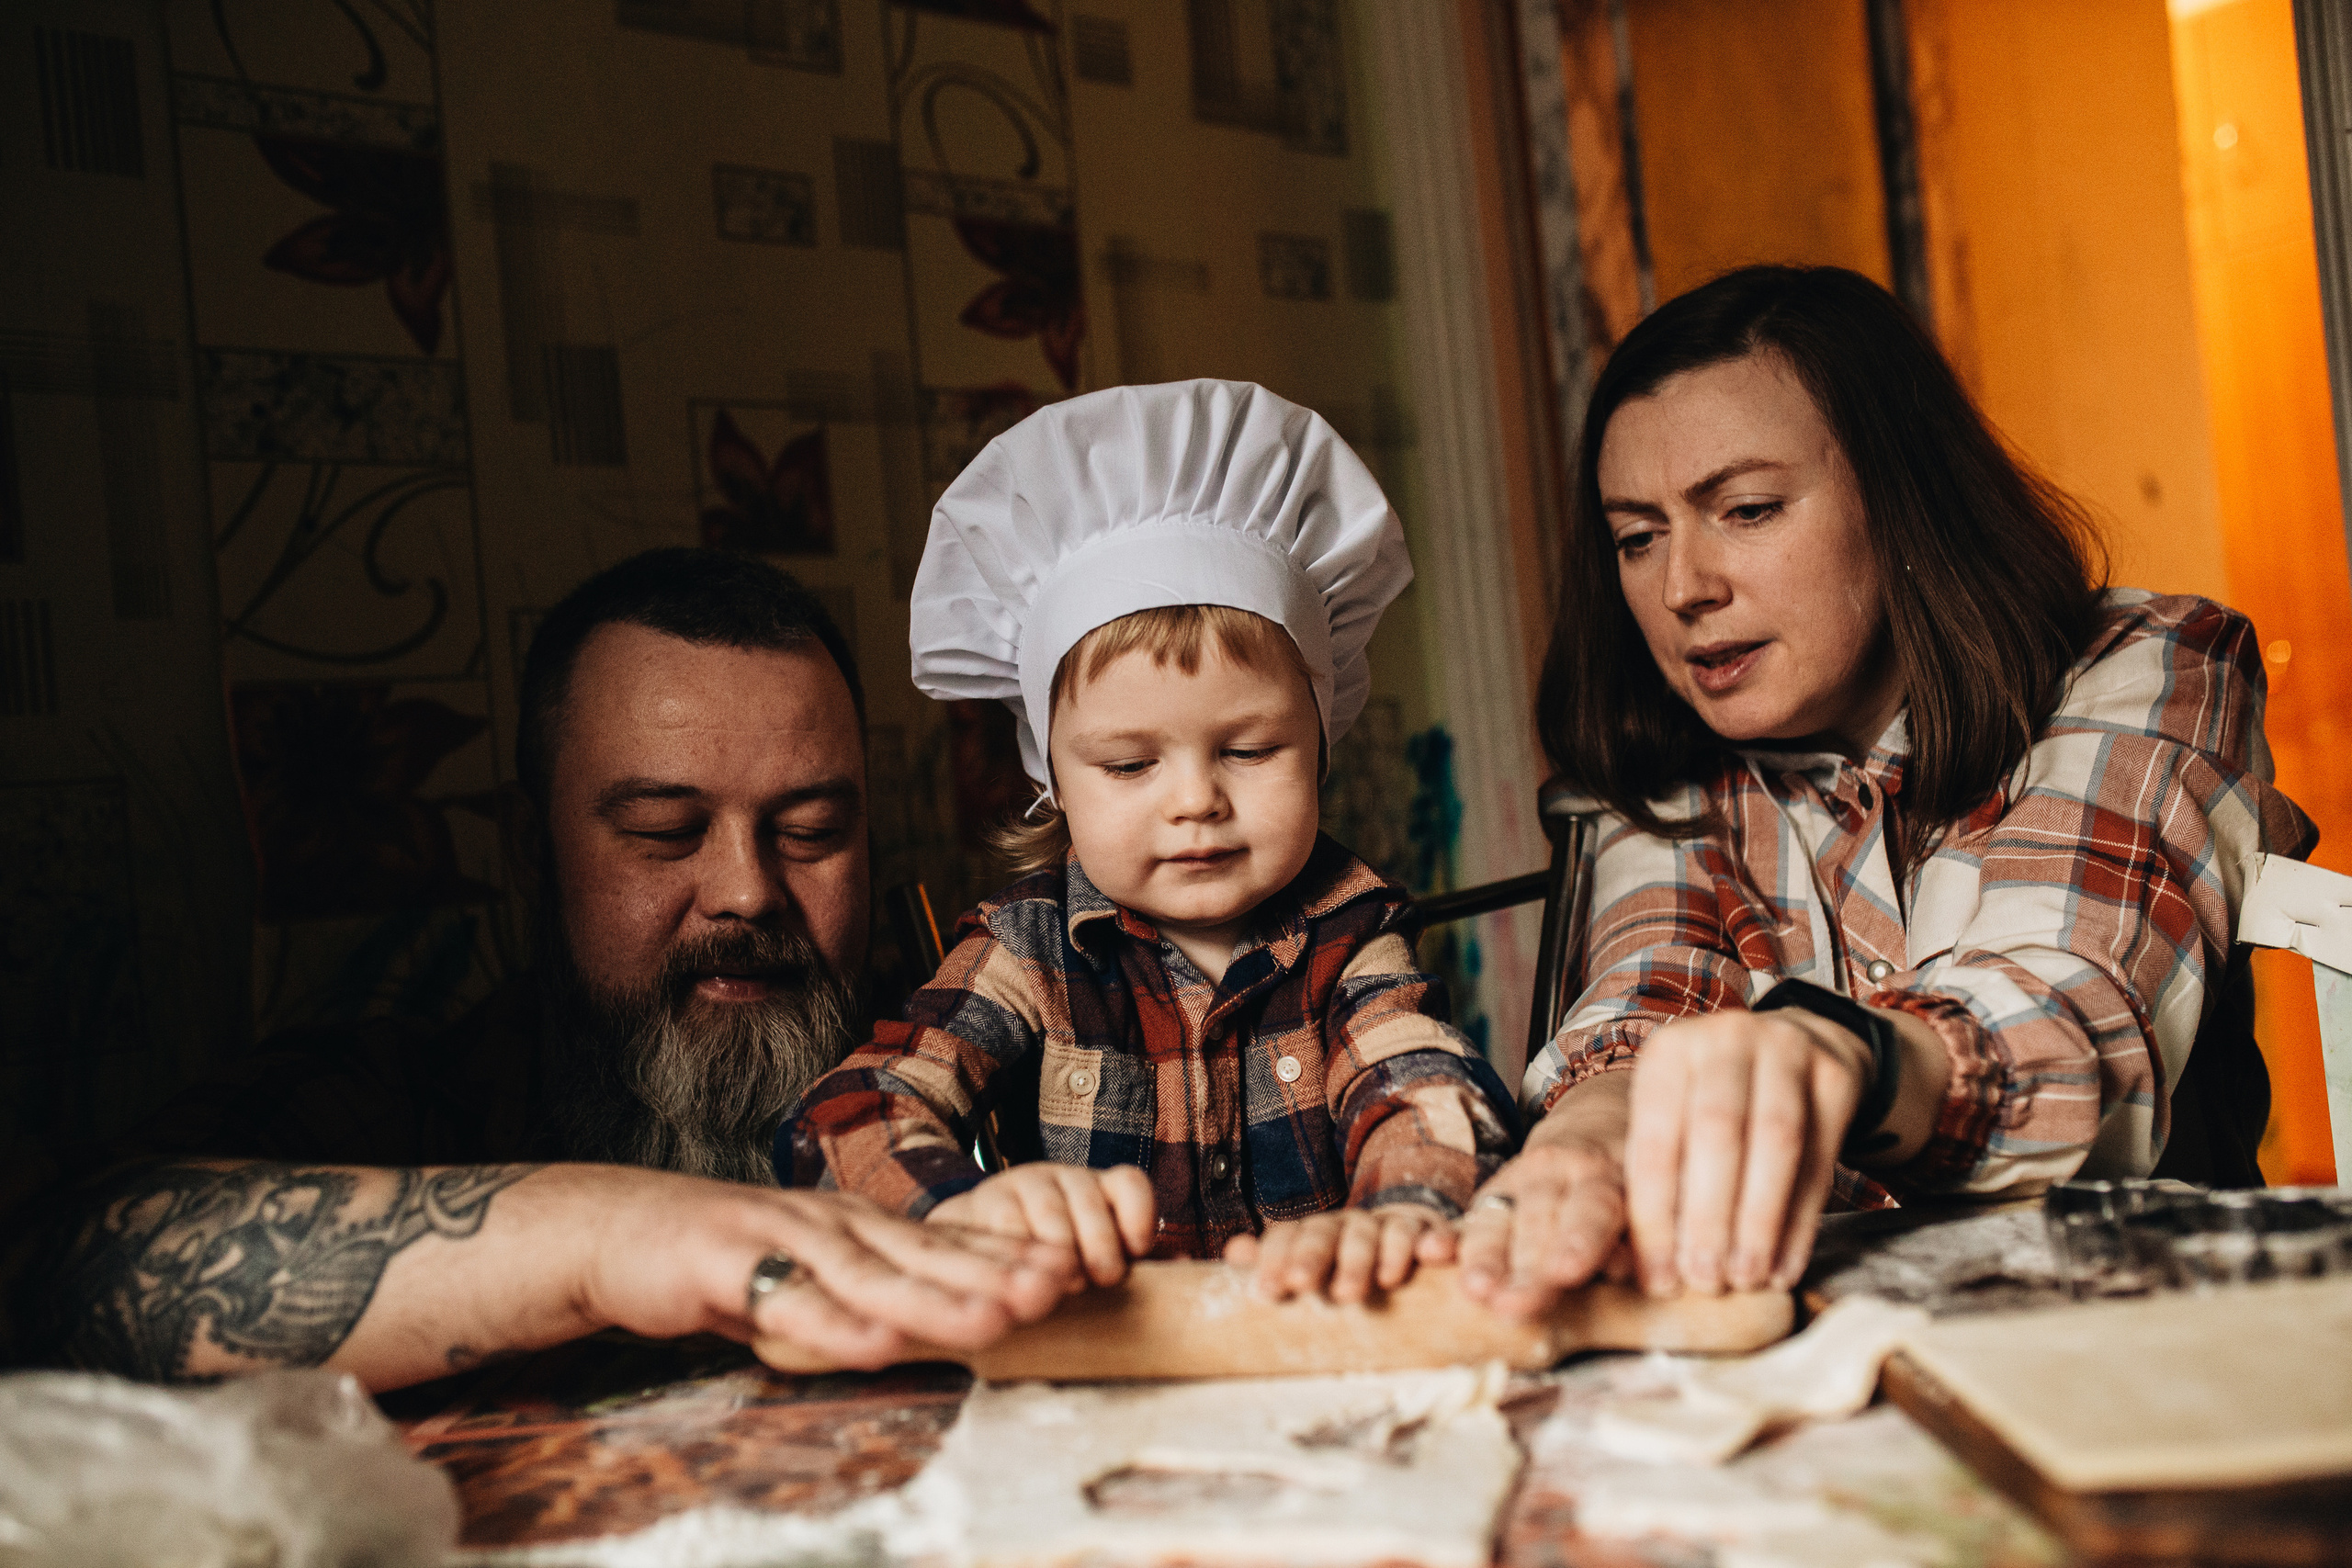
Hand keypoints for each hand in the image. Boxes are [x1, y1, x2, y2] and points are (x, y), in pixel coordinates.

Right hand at [556, 1167, 1081, 1370]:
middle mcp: (830, 1226)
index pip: (943, 1244)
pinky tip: (875, 1343)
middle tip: (1059, 1284)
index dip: (1005, 1257)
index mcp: (854, 1228)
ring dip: (937, 1300)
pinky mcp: (728, 1266)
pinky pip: (789, 1303)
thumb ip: (861, 1294)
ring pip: (872, 1279)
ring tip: (996, 1319)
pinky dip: (835, 1326)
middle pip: (925, 1256)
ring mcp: (782, 1240)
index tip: (1067, 1270)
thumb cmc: (720, 1259)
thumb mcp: (805, 1272)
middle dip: (995, 1273)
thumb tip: (924, 1324)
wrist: (618, 1233)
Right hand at [927, 1163, 1156, 1286]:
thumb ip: (1143, 1264)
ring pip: (1051, 1210)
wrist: (982, 1250)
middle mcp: (1067, 1178)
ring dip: (1062, 1250)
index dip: (1139, 1215)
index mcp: (1103, 1188)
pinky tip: (1025, 1273)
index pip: (1130, 1184)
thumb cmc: (1058, 1261)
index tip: (1137, 1249)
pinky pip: (1008, 1222)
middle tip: (1101, 1280)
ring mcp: (1026, 1183)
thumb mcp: (1100, 1258)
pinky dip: (1020, 1249)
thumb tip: (1188, 1268)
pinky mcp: (989, 1199)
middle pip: (1091, 1200)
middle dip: (1101, 1244)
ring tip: (1067, 1285)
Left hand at [1222, 1204, 1456, 1302]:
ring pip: (1373, 1232)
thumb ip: (1274, 1261)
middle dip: (1313, 1256)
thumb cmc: (1347, 1264)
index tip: (1266, 1290)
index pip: (1287, 1236)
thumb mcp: (1310, 1266)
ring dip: (1366, 1257)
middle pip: (1325, 1232)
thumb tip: (1232, 1252)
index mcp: (1313, 1232)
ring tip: (1363, 1288)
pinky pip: (1428, 1233)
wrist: (1407, 1234)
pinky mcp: (1425, 1231)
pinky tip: (1431, 1255)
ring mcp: (1385, 1224)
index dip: (1274, 1259)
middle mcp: (1346, 1224)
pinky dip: (1430, 1241)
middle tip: (1303, 1285)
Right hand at [1456, 1072, 1634, 1318]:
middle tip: (1513, 1305)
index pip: (1592, 1208)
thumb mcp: (1642, 1201)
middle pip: (1539, 1222)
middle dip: (1525, 1266)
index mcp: (1602, 1175)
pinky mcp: (1489, 1197)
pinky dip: (1448, 1236)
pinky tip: (1429, 1252)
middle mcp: (1556, 1173)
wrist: (1591, 1131)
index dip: (1580, 1240)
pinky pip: (1466, 1218)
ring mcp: (1515, 1183)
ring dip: (1486, 1259)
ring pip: (1499, 1220)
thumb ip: (1639, 1239)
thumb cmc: (1626, 1186)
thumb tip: (1637, 1275)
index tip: (1568, 1271)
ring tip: (1475, 1289)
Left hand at [1622, 1008, 1867, 1296]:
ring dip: (1759, 1221)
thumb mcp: (1674, 1117)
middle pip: (1717, 1133)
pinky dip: (1801, 1221)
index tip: (1657, 1277)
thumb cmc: (1713, 1103)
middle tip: (1704, 1281)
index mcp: (1669, 1052)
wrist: (1794, 1045)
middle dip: (1709, 1216)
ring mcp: (1786, 1048)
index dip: (1655, 1213)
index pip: (1657, 1138)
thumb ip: (1659, 1176)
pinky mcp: (1836, 1075)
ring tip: (1746, 1278)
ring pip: (1776, 1142)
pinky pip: (1822, 1158)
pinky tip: (1785, 1267)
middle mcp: (1725, 1039)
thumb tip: (1647, 1268)